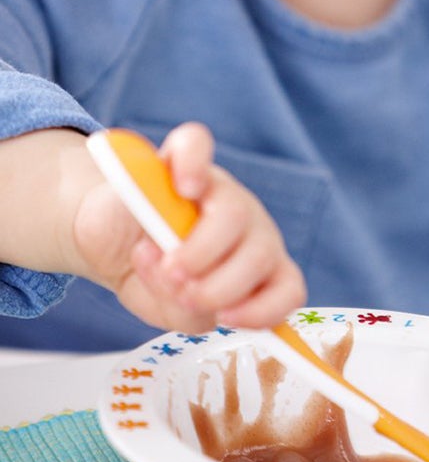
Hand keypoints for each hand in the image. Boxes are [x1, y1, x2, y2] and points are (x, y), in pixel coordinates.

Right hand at [74, 123, 305, 332]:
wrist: (107, 240)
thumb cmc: (151, 274)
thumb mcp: (169, 310)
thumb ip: (188, 314)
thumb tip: (193, 298)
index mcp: (256, 269)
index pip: (288, 288)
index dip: (264, 309)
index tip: (226, 317)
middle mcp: (248, 228)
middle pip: (262, 253)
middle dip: (220, 286)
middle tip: (180, 290)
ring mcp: (217, 189)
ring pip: (234, 213)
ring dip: (198, 250)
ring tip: (159, 262)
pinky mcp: (181, 158)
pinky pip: (195, 145)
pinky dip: (192, 164)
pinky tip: (181, 188)